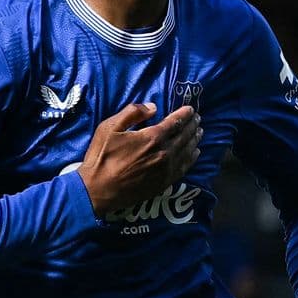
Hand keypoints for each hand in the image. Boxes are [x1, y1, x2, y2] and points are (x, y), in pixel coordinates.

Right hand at [77, 103, 201, 217]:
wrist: (98, 190)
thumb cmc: (101, 157)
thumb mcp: (109, 127)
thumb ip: (132, 113)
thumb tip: (153, 107)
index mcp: (152, 137)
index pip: (175, 122)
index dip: (185, 114)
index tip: (191, 109)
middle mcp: (164, 153)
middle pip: (185, 136)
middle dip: (192, 125)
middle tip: (197, 119)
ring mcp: (166, 169)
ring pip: (187, 151)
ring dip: (195, 140)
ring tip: (199, 132)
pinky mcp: (164, 182)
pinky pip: (184, 168)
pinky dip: (192, 158)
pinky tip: (195, 153)